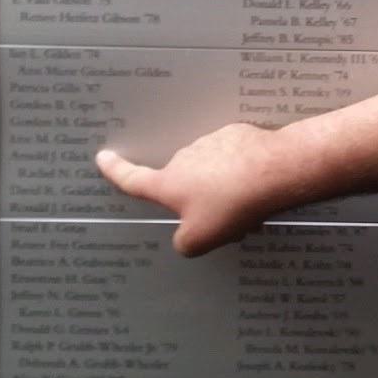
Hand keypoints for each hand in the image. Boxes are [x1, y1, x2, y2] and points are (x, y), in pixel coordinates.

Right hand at [94, 121, 292, 255]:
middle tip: (222, 219)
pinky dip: (240, 171)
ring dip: (221, 187)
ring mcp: (210, 142)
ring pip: (210, 171)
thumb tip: (185, 236)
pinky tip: (258, 185)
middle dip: (198, 199)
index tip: (103, 157)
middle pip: (183, 182)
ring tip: (246, 205)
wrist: (274, 171)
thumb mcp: (201, 239)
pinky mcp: (236, 134)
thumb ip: (184, 242)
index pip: (133, 178)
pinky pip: (232, 157)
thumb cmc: (231, 206)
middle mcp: (184, 158)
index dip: (116, 171)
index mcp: (168, 183)